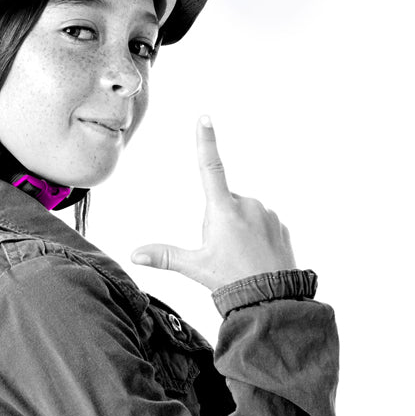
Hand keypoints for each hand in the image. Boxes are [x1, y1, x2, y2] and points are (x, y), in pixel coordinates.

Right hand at [131, 116, 295, 290]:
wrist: (273, 297)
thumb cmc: (232, 281)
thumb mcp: (195, 267)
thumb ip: (164, 256)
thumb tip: (134, 255)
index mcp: (223, 210)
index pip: (210, 167)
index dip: (206, 142)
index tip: (204, 118)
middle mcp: (247, 204)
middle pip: (223, 204)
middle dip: (218, 222)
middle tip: (222, 252)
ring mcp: (266, 213)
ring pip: (243, 215)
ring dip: (238, 230)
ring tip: (240, 258)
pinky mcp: (280, 225)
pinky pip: (261, 225)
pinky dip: (255, 237)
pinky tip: (255, 257)